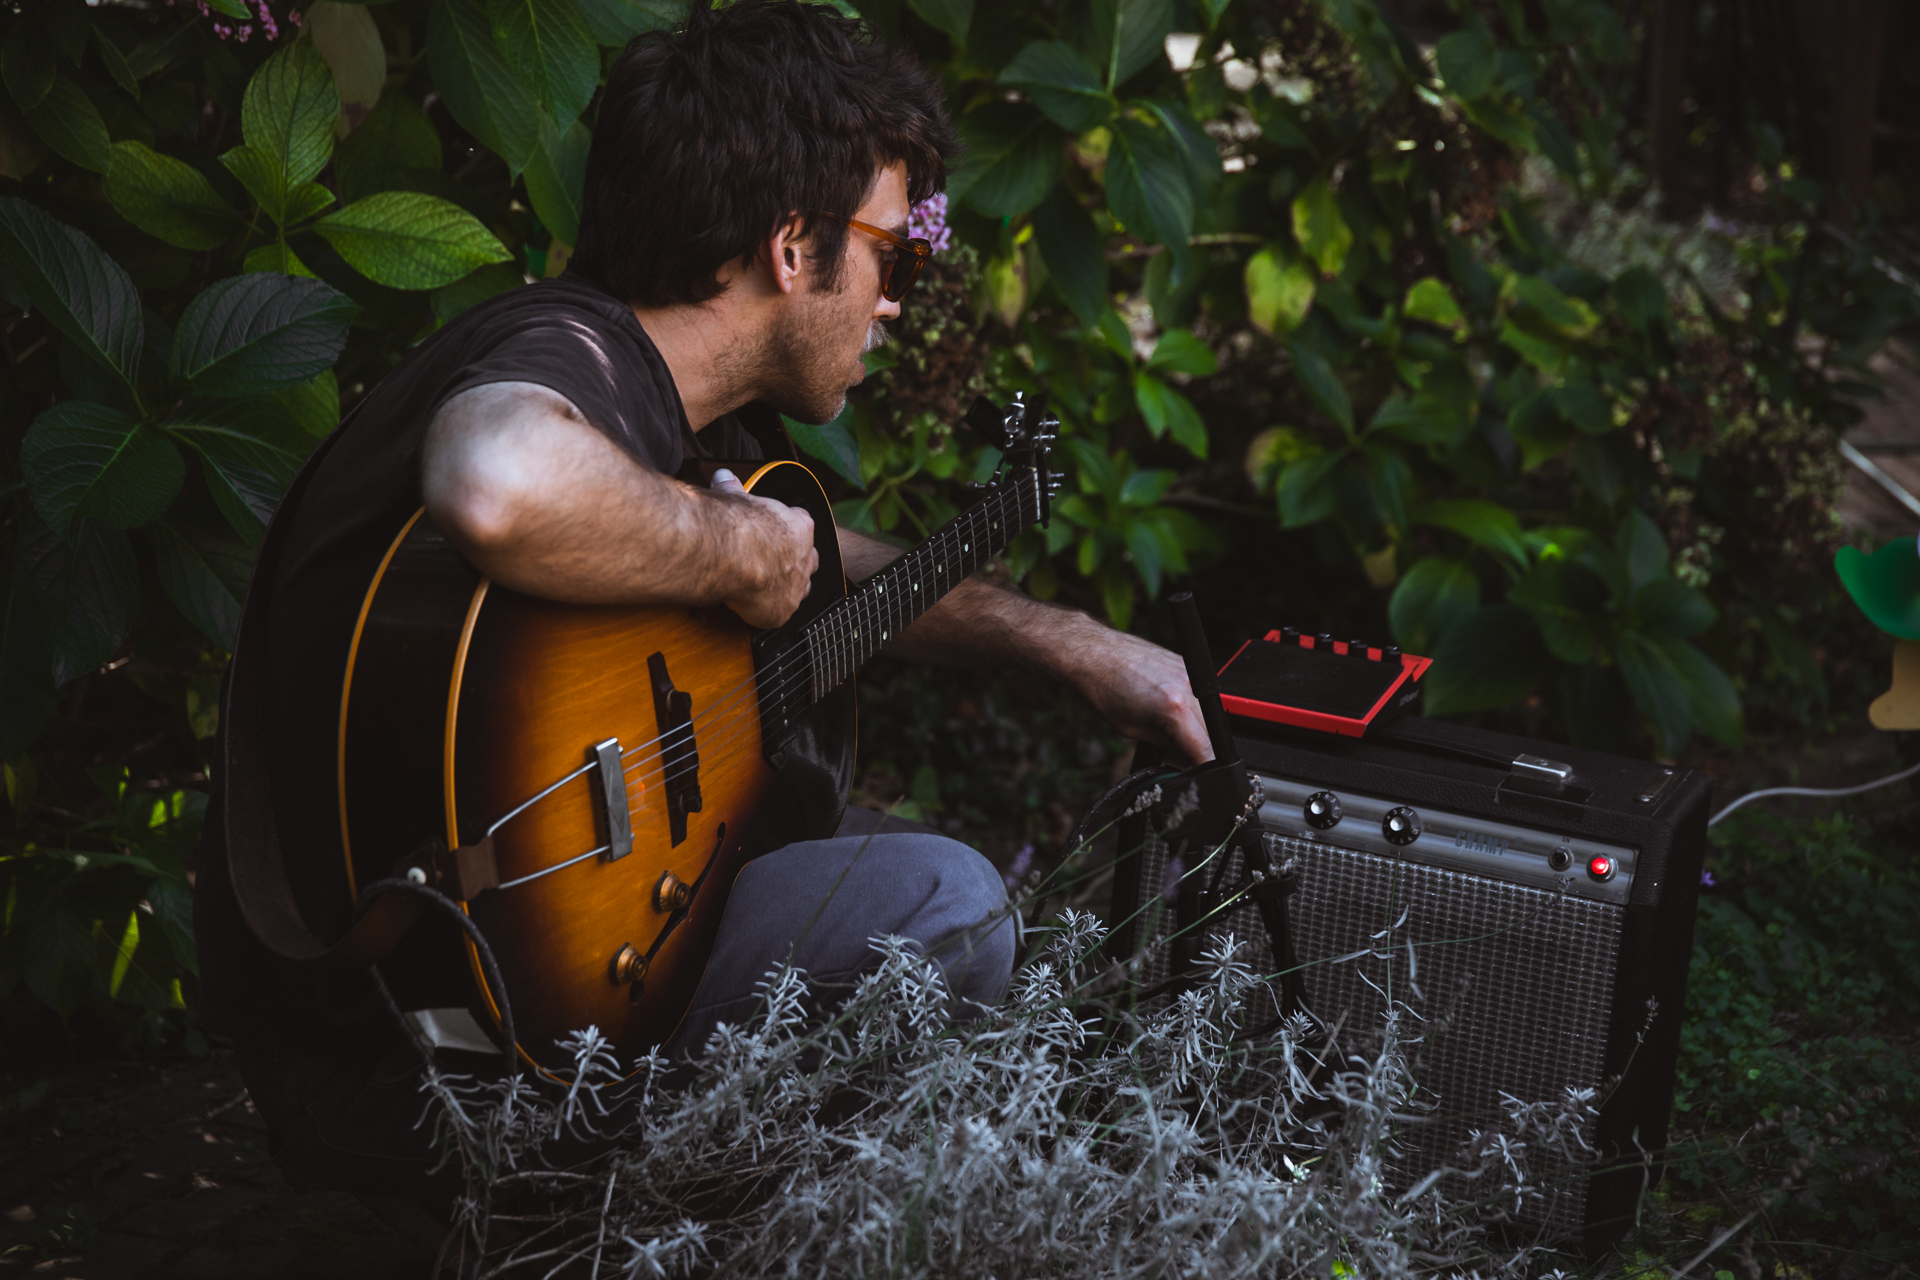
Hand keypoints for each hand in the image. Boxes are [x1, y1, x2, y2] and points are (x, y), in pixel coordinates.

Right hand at [711, 468, 817, 627]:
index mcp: (799, 525)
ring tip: (766, 586)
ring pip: (801, 587)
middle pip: (808, 558)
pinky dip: (767, 610)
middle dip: (794, 559)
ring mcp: (797, 585)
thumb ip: (733, 488)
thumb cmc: (734, 522)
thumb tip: (724, 476)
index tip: (771, 529)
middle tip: (773, 560)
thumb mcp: (735, 497)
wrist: (732, 552)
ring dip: (787, 586)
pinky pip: (780, 612)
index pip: (801, 524)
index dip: (786, 528)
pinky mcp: (783, 610)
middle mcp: (805, 556)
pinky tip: (751, 606)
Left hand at [1062, 626, 1213, 764]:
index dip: (1202, 765)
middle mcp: (1187, 686)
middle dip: (1196, 744)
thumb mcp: (1131, 730)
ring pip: (1206, 710)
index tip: (1197, 771)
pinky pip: (1197, 692)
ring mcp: (1188, 671)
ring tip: (1164, 721)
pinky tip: (1162, 702)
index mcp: (1174, 707)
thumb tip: (1182, 754)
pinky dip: (1187, 704)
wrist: (1092, 653)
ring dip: (1193, 723)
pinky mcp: (1184, 662)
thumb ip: (1165, 744)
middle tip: (1175, 750)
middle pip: (1211, 730)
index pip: (1204, 747)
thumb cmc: (1102, 688)